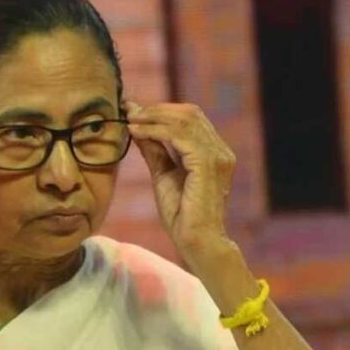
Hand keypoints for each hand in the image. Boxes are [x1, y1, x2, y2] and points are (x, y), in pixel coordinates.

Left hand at [123, 100, 236, 261]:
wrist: (195, 239)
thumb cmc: (181, 214)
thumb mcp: (163, 174)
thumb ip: (155, 150)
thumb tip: (138, 126)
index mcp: (214, 152)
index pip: (190, 118)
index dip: (161, 111)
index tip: (132, 112)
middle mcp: (220, 150)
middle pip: (189, 113)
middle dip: (156, 109)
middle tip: (129, 112)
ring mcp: (217, 155)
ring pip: (184, 119)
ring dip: (153, 117)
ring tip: (130, 121)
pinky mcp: (207, 163)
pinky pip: (179, 135)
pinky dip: (155, 130)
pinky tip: (137, 132)